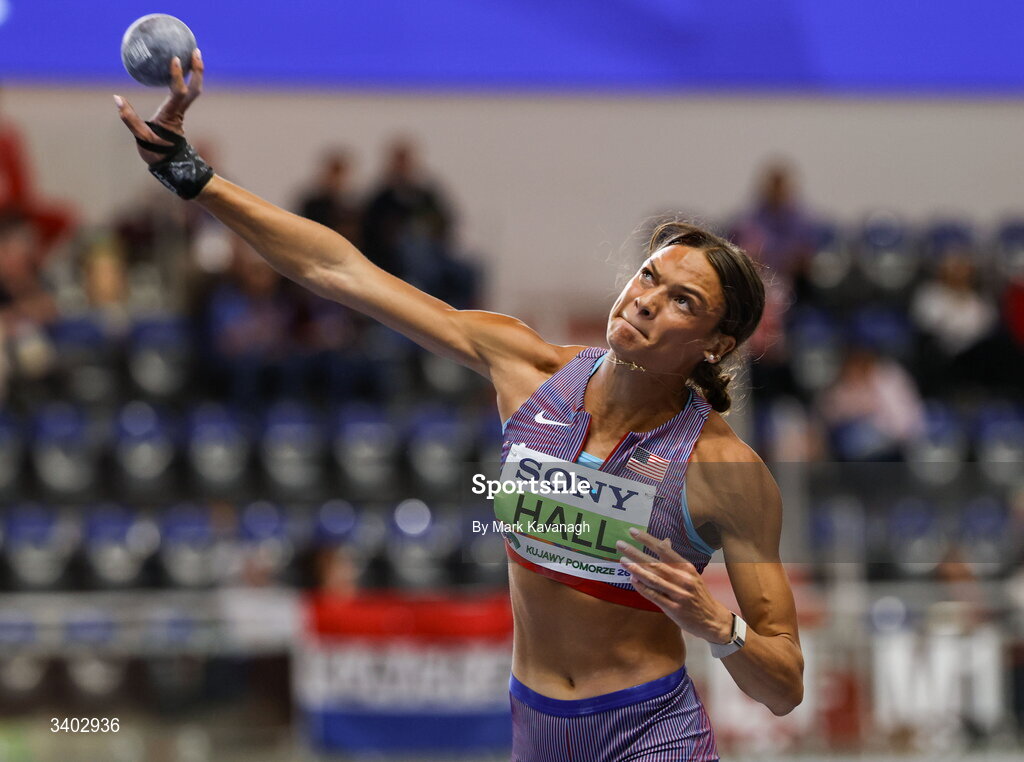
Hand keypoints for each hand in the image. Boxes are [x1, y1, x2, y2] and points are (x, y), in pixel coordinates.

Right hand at [114, 49, 203, 164]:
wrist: (169, 163)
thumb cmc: (155, 152)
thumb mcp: (141, 137)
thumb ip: (129, 118)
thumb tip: (117, 98)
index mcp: (172, 115)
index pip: (179, 93)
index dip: (178, 76)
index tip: (175, 59)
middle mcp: (180, 110)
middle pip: (195, 89)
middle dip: (197, 70)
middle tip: (196, 50)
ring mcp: (182, 111)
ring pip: (194, 89)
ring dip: (196, 72)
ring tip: (193, 52)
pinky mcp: (179, 111)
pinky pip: (185, 91)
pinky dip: (186, 78)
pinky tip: (180, 67)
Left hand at [617, 528, 732, 643]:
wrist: (712, 619)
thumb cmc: (697, 594)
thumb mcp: (690, 574)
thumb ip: (675, 559)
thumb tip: (664, 540)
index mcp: (687, 568)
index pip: (664, 550)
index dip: (648, 540)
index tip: (632, 531)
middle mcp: (683, 579)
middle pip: (656, 563)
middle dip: (636, 553)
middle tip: (620, 544)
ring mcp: (679, 594)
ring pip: (654, 579)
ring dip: (636, 569)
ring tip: (622, 561)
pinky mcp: (674, 609)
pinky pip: (654, 596)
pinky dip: (642, 587)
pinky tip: (632, 579)